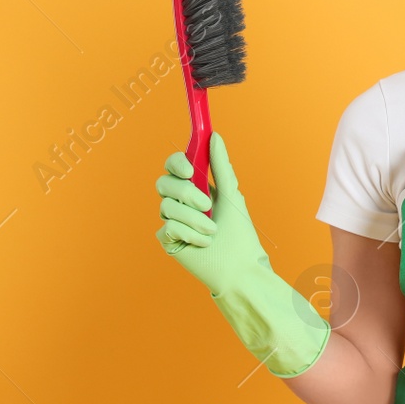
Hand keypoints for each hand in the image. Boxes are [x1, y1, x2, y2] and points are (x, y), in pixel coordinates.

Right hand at [153, 133, 329, 377]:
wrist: (240, 267)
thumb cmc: (240, 233)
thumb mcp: (231, 194)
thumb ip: (221, 166)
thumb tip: (215, 136)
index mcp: (196, 187)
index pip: (174, 166)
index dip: (177, 163)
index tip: (188, 169)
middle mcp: (181, 202)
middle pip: (165, 183)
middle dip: (187, 193)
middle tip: (207, 205)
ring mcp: (172, 220)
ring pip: (166, 206)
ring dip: (195, 219)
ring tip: (212, 231)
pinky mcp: (167, 239)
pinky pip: (167, 226)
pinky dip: (190, 234)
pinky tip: (203, 243)